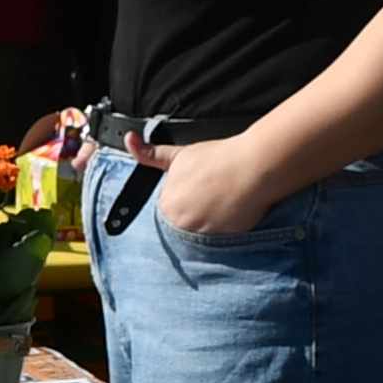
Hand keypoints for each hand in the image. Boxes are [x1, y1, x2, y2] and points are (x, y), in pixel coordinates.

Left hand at [148, 133, 288, 238]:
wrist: (253, 166)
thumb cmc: (219, 158)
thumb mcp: (178, 155)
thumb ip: (151, 154)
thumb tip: (129, 140)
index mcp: (166, 205)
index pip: (170, 210)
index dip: (186, 198)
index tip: (201, 189)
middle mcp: (180, 224)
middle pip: (184, 223)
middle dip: (197, 212)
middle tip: (214, 195)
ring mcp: (201, 235)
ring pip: (201, 232)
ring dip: (211, 221)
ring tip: (225, 201)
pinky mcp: (222, 242)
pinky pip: (220, 242)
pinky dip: (225, 229)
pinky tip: (233, 212)